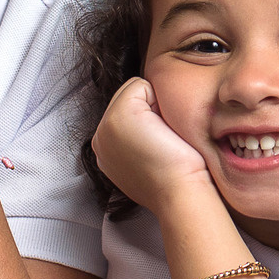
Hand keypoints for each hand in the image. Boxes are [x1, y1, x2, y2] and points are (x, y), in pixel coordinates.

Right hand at [91, 78, 213, 216]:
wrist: (179, 194)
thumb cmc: (176, 178)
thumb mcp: (147, 157)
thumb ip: (139, 137)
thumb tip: (153, 121)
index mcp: (106, 149)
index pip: (126, 110)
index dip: (150, 119)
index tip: (159, 146)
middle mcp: (100, 138)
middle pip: (128, 96)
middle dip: (150, 109)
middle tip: (161, 141)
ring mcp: (104, 127)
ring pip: (134, 91)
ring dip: (154, 106)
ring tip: (162, 136)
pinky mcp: (118, 115)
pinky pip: (141, 85)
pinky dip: (157, 100)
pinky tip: (162, 130)